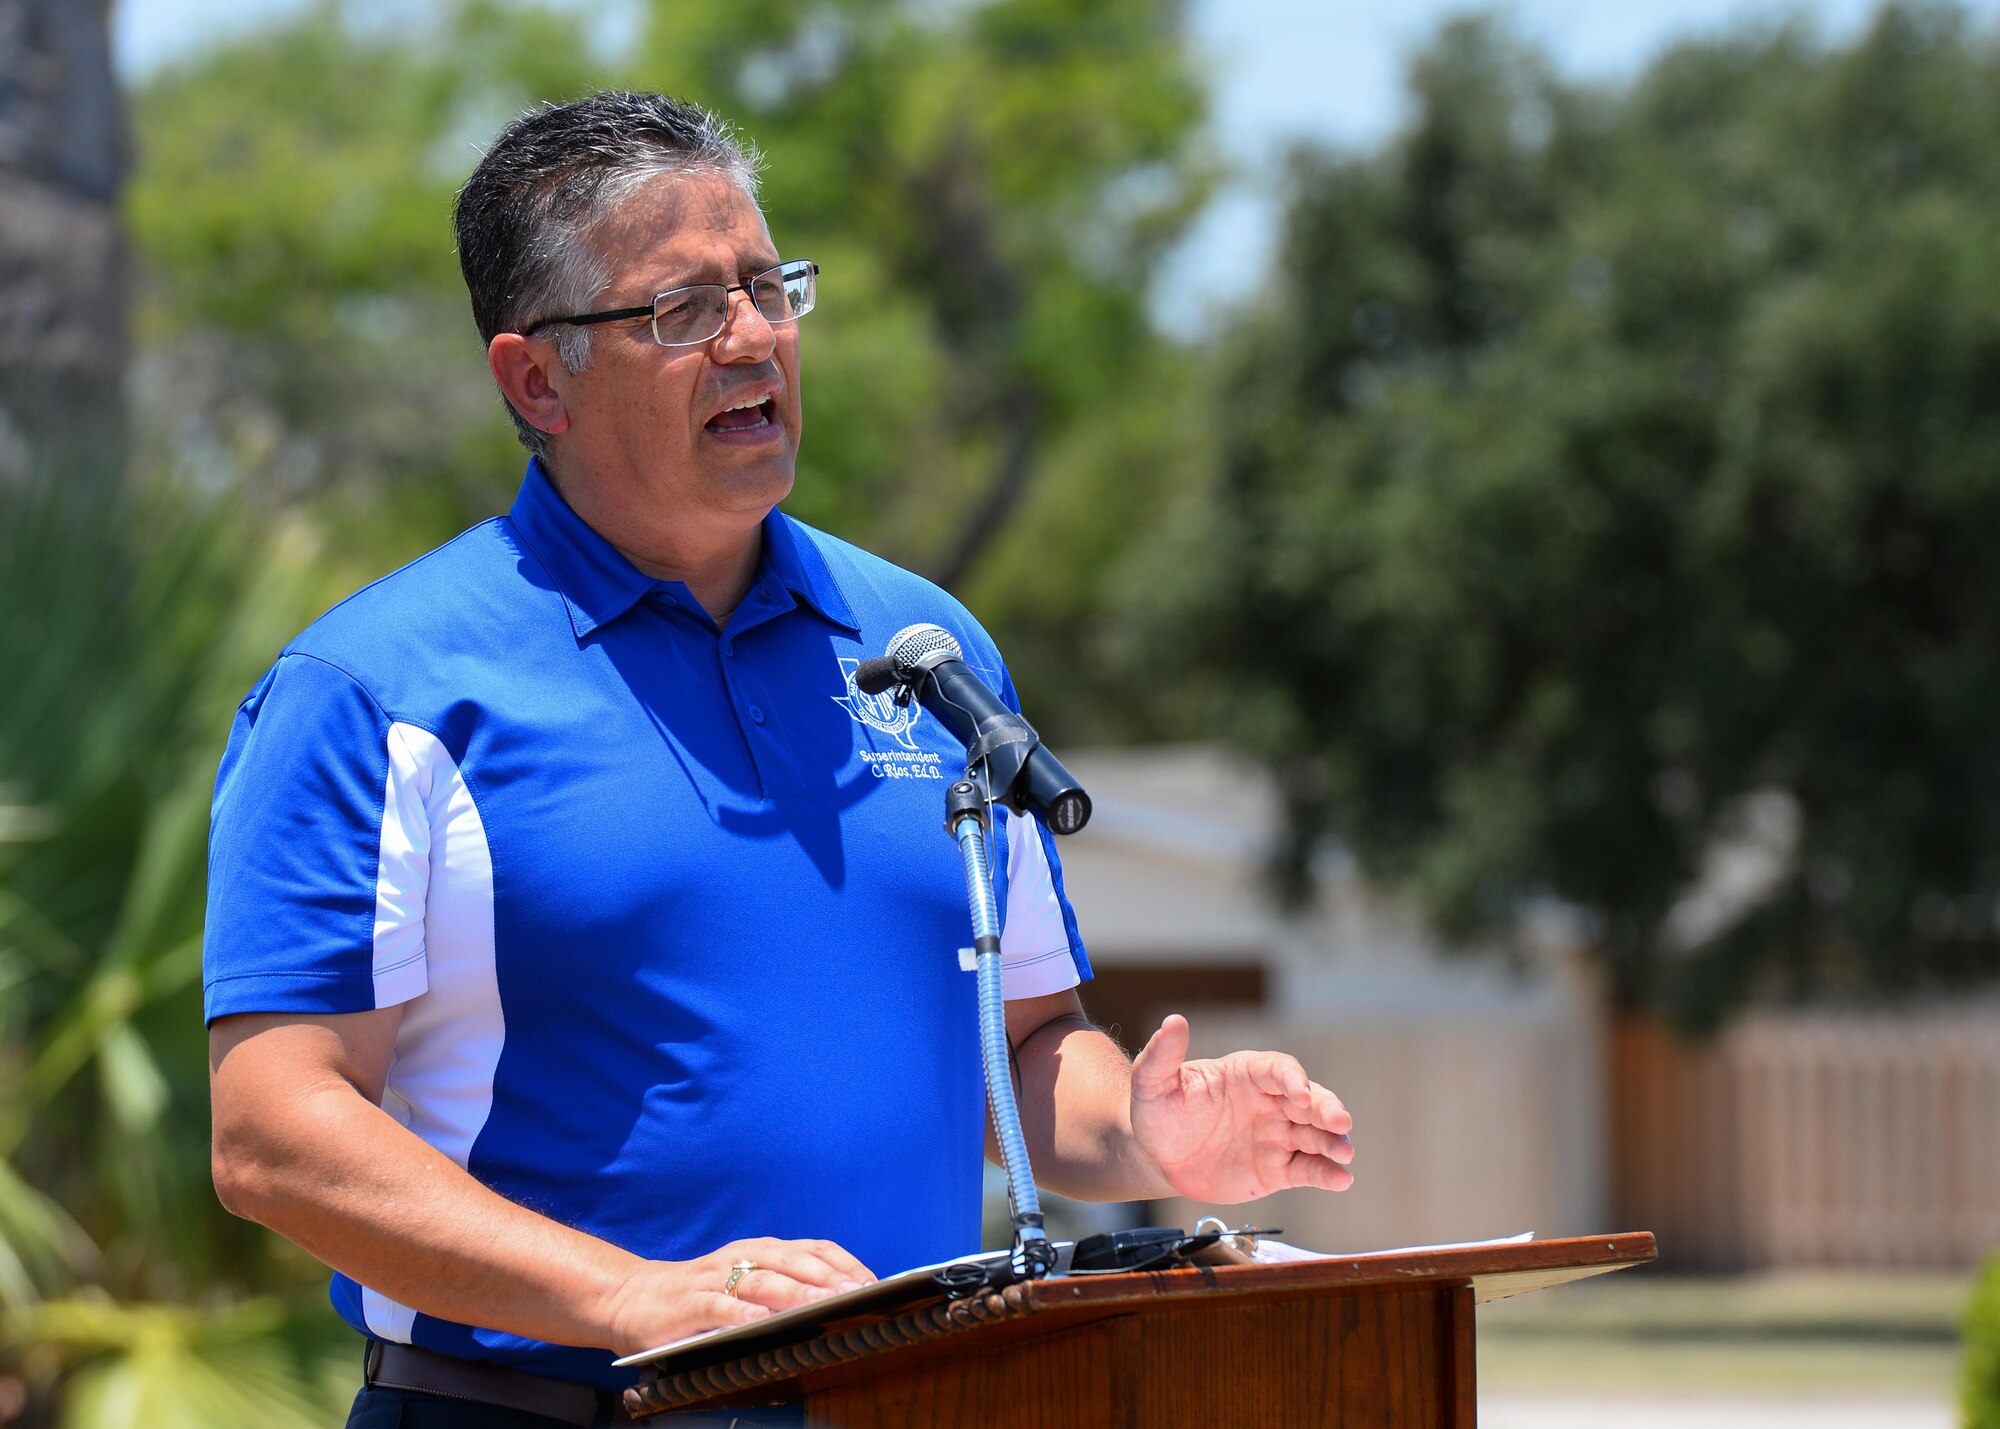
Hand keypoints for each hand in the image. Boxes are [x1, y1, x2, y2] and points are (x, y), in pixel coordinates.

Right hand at [603, 1236, 874, 1355]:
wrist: (633, 1298)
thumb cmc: (702, 1297)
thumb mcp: (746, 1284)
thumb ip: (783, 1287)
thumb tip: (839, 1304)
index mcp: (761, 1250)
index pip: (813, 1250)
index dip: (844, 1264)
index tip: (874, 1283)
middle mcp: (742, 1257)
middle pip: (794, 1263)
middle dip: (828, 1279)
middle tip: (857, 1296)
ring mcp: (715, 1278)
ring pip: (762, 1281)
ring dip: (795, 1294)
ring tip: (823, 1306)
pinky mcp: (690, 1303)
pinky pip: (720, 1306)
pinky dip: (743, 1313)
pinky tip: (762, 1323)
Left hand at [1129, 1013, 1353, 1203]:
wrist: (1158, 1157)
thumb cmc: (1158, 1112)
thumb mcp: (1152, 1083)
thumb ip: (1163, 1055)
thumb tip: (1173, 1021)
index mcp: (1245, 1074)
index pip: (1278, 1069)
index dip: (1292, 1078)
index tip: (1300, 1092)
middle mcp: (1269, 1101)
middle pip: (1308, 1099)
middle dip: (1326, 1108)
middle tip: (1341, 1122)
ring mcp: (1276, 1135)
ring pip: (1315, 1134)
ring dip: (1333, 1141)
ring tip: (1345, 1153)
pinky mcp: (1278, 1169)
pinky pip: (1308, 1168)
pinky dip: (1327, 1173)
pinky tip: (1341, 1179)